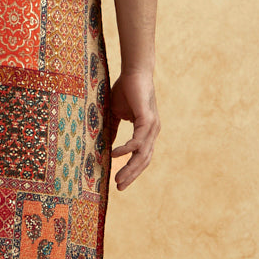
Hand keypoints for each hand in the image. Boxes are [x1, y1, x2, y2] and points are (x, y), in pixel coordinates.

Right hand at [107, 67, 159, 189]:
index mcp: (146, 132)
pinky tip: (115, 154)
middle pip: (144, 160)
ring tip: (117, 177)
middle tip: (119, 187)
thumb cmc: (126, 90)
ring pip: (143, 154)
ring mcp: (152, 127)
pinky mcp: (148, 119)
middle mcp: (152, 132)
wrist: (134, 72)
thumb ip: (113, 129)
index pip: (141, 157)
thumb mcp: (116, 114)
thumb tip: (106, 145)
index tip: (119, 182)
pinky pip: (138, 140)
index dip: (132, 170)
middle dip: (131, 175)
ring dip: (130, 168)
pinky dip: (126, 149)